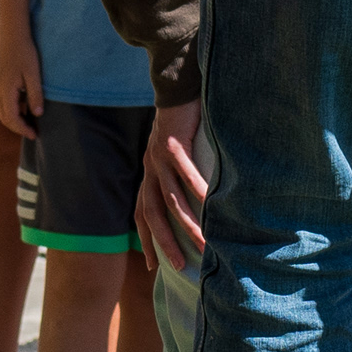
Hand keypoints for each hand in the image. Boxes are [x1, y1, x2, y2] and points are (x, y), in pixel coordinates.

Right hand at [0, 39, 43, 139]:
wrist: (12, 35)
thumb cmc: (25, 52)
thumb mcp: (34, 74)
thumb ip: (35, 94)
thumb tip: (38, 114)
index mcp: (6, 90)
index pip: (12, 118)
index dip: (23, 129)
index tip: (35, 135)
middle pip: (4, 118)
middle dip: (17, 128)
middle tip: (33, 134)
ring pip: (1, 111)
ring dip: (13, 121)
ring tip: (29, 124)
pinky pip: (2, 103)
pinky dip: (11, 112)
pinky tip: (23, 110)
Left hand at [137, 100, 206, 272]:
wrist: (175, 84)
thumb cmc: (184, 121)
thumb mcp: (178, 154)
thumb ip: (182, 176)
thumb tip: (201, 202)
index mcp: (149, 174)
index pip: (142, 215)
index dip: (147, 240)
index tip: (154, 267)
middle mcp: (149, 169)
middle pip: (153, 214)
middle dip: (165, 242)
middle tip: (180, 265)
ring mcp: (158, 157)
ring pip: (171, 198)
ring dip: (187, 223)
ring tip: (204, 242)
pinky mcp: (171, 142)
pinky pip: (185, 170)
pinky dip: (197, 187)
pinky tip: (210, 202)